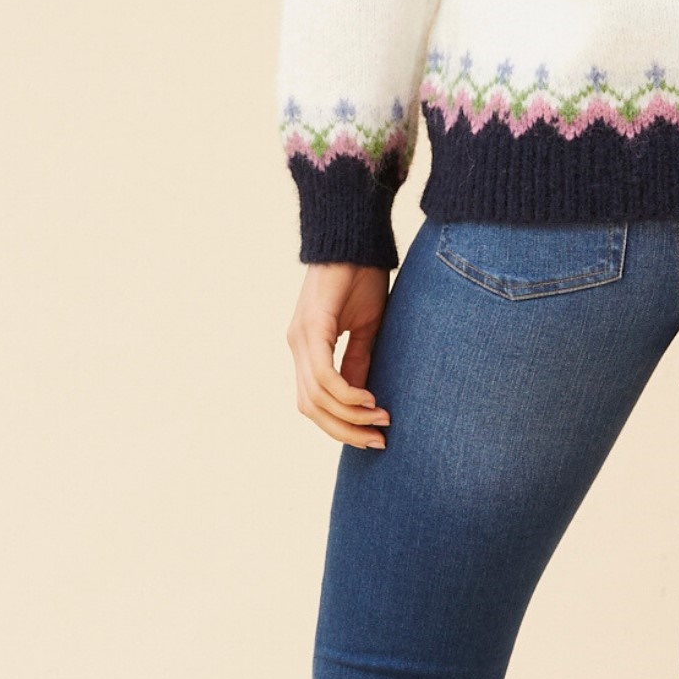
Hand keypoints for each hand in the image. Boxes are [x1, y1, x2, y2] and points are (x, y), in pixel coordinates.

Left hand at [288, 262, 390, 448]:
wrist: (354, 238)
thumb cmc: (361, 277)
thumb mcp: (364, 329)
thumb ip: (358, 362)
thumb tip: (361, 400)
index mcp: (307, 348)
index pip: (315, 403)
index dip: (341, 426)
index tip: (373, 437)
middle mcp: (297, 346)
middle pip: (311, 409)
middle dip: (344, 431)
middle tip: (378, 441)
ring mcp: (300, 337)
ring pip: (317, 397)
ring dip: (350, 416)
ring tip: (381, 420)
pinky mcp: (312, 327)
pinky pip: (325, 374)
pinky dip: (347, 393)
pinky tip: (370, 400)